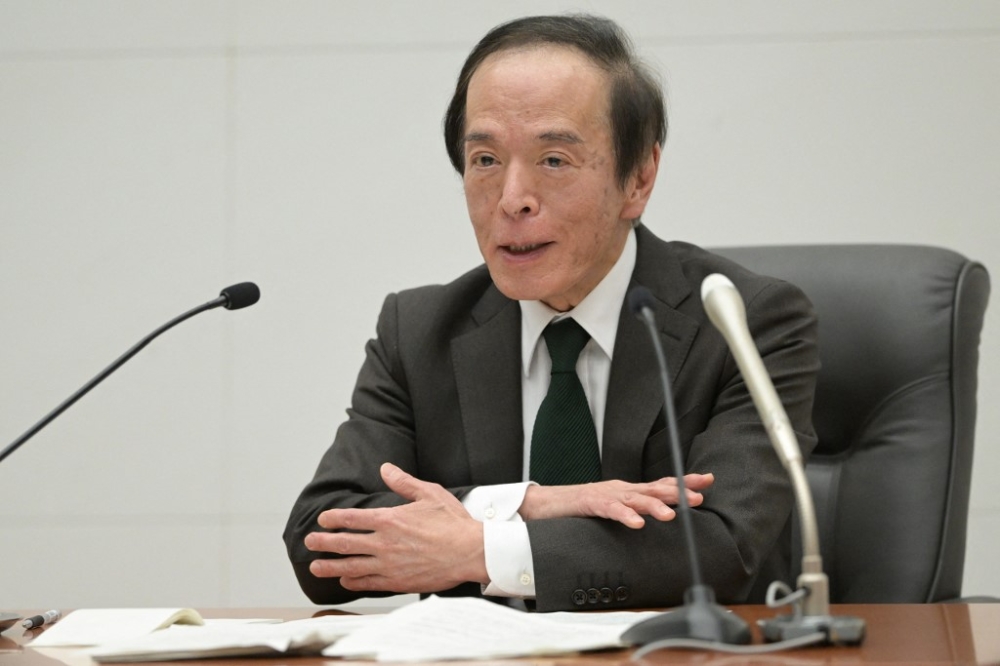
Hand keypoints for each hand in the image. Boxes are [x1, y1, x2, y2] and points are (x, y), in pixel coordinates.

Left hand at [304, 463, 488, 592]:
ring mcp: (389, 565)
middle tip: (309, 541)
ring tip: (315, 567)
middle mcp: (384, 543)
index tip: (323, 519)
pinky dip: (353, 581)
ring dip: (330, 566)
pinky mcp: (397, 582)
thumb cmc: (452, 522)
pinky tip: (345, 580)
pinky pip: (368, 583)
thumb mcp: (429, 493)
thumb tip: (385, 468)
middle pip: (344, 543)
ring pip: (351, 566)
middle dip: (323, 542)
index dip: (333, 518)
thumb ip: (403, 482)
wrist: (470, 553)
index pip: (352, 518)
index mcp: (390, 519)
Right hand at [519, 473, 713, 528]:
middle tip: (698, 496)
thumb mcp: (612, 509)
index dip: (683, 482)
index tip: (707, 480)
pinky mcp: (590, 503)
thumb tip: (653, 520)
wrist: (544, 503)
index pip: (660, 484)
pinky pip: (611, 510)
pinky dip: (625, 516)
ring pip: (635, 499)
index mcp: (627, 491)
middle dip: (677, 491)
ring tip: (671, 515)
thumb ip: (631, 511)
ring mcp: (606, 495)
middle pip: (653, 488)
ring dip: (654, 506)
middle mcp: (621, 489)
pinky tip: (637, 524)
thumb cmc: (579, 508)